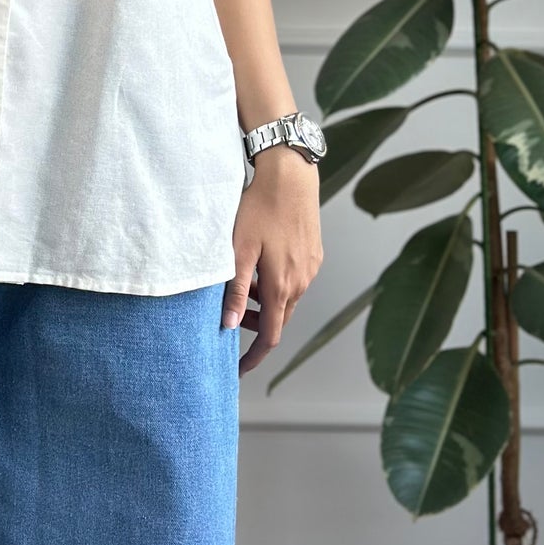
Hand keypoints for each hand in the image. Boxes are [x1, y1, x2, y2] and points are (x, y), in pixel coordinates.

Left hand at [223, 148, 323, 376]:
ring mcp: (310, 268)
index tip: (239, 369)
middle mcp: (301, 282)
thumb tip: (230, 325)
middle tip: (232, 318)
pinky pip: (295, 281)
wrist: (290, 176)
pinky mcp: (313, 254)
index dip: (255, 356)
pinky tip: (261, 267)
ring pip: (287, 299)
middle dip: (257, 326)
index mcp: (282, 285)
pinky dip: (276, 285)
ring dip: (266, 303)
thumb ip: (236, 290)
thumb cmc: (259, 208)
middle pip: (280, 318)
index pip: (271, 335)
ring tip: (243, 287)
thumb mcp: (239, 249)